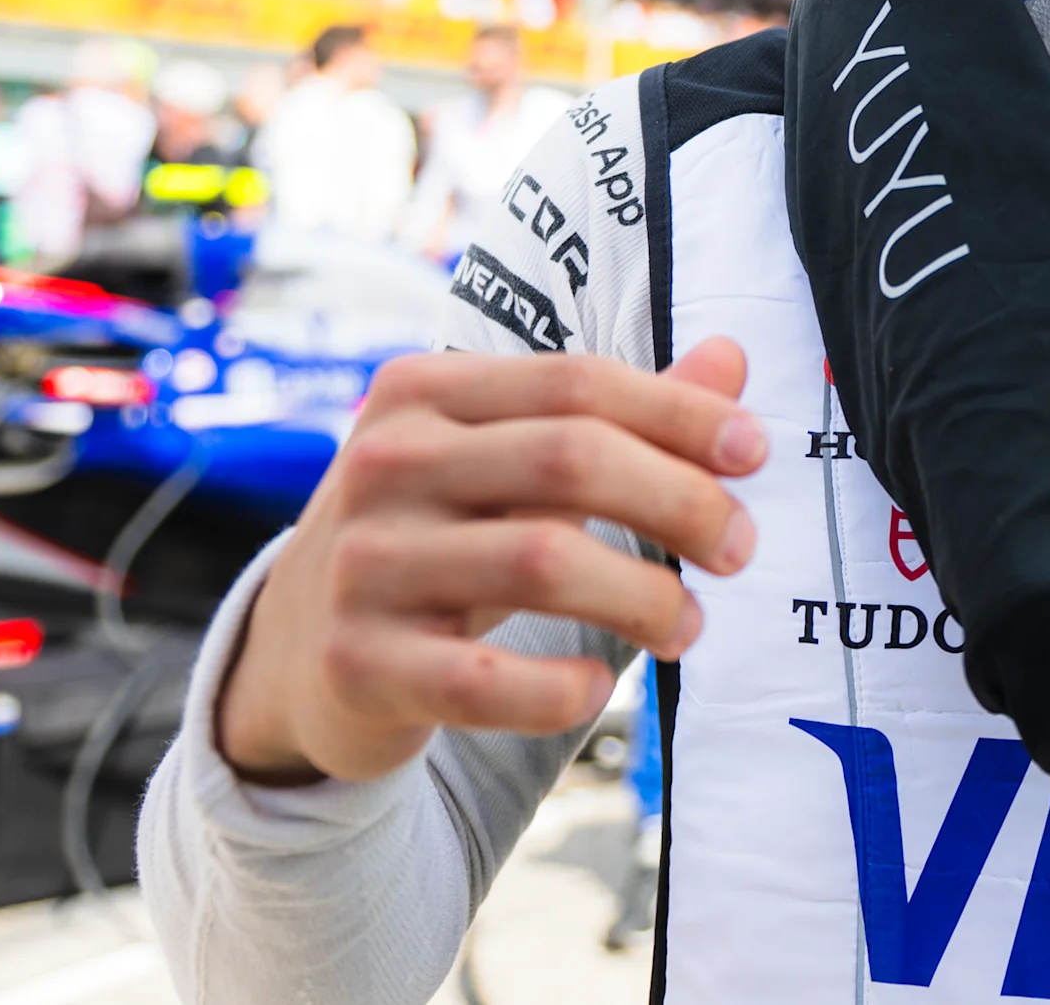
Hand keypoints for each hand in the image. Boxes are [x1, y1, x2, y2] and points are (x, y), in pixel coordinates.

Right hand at [217, 338, 764, 785]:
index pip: (576, 381)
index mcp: (422, 391)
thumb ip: (616, 415)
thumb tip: (731, 360)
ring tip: (688, 626)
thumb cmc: (436, 536)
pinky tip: (598, 687)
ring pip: (541, 563)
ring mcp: (364, 564)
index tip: (754, 454)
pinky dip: (559, 690)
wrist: (295, 652)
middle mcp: (383, 464)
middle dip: (679, 501)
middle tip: (737, 548)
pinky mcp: (358, 663)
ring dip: (643, 598)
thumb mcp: (505, 462)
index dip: (680, 414)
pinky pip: (482, 682)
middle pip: (568, 458)